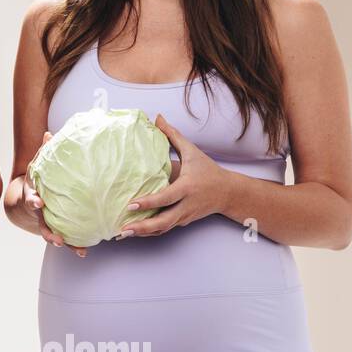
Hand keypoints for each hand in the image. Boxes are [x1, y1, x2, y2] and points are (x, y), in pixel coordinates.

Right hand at [22, 130, 86, 257]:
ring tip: (68, 246)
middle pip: (40, 224)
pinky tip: (84, 252)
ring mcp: (47, 222)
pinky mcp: (56, 229)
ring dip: (59, 242)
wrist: (29, 199)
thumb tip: (49, 133)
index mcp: (33, 196)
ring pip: (51, 235)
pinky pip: (65, 239)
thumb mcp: (37, 166)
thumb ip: (44, 153)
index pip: (31, 199)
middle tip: (56, 238)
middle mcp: (38, 213)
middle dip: (48, 232)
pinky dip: (73, 246)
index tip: (39, 203)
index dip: (33, 201)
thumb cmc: (37, 181)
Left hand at [120, 113, 233, 238]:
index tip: (131, 204)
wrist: (228, 193)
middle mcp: (186, 205)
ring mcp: (184, 216)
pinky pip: (164, 229)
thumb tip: (157, 118)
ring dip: (143, 233)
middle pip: (164, 221)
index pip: (166, 198)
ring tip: (123, 234)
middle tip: (123, 229)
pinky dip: (150, 232)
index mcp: (187, 187)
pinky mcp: (183, 222)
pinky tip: (134, 233)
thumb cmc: (208, 170)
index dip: (148, 202)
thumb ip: (172, 136)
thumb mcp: (192, 151)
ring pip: (162, 228)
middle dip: (142, 227)